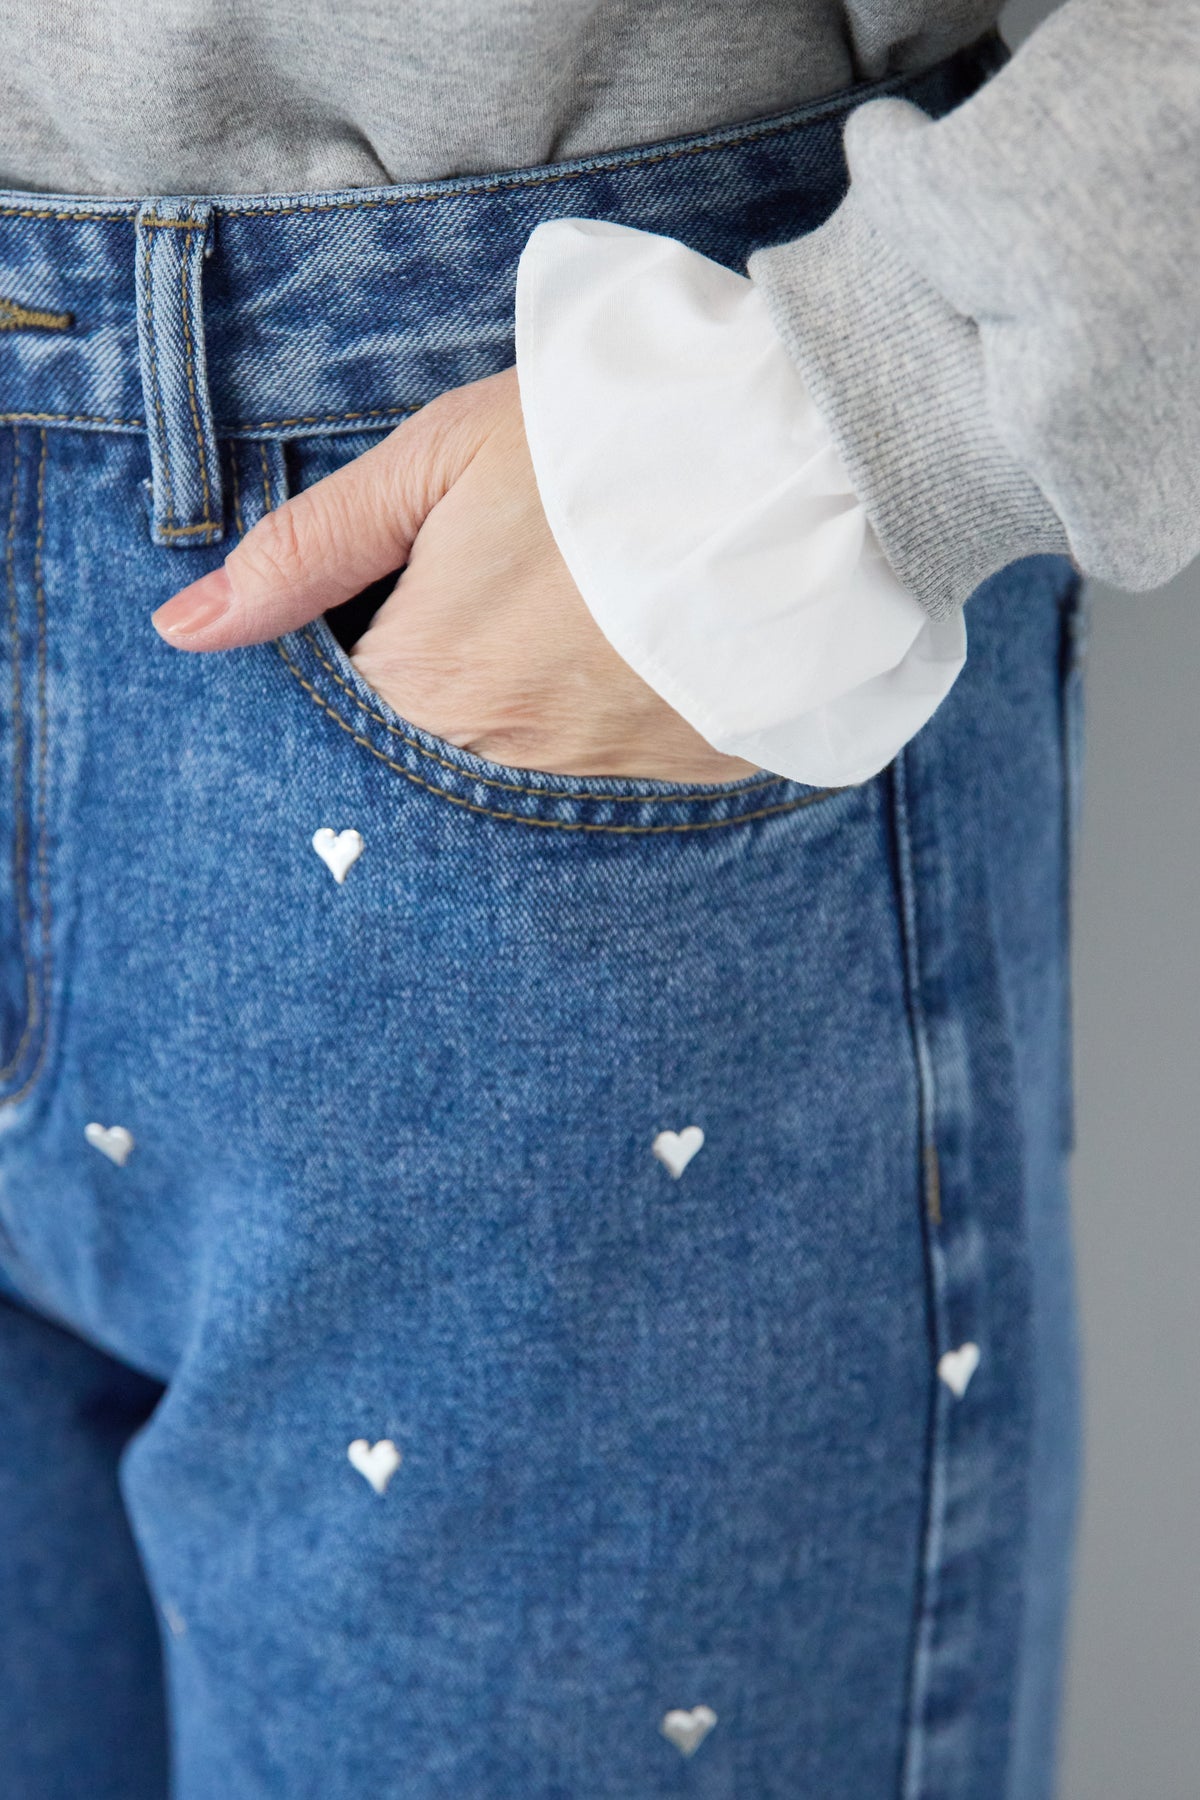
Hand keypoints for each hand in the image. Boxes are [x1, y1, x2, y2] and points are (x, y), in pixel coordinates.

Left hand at [152, 369, 755, 782]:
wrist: (797, 467)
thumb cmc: (597, 449)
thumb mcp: (436, 462)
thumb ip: (305, 549)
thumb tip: (184, 629)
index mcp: (427, 690)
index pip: (332, 732)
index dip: (350, 672)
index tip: (389, 619)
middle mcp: (503, 770)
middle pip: (416, 770)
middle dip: (427, 709)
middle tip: (486, 623)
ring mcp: (599, 789)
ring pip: (506, 786)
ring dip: (508, 727)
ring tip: (551, 637)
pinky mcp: (680, 785)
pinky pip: (600, 786)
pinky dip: (591, 737)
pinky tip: (615, 669)